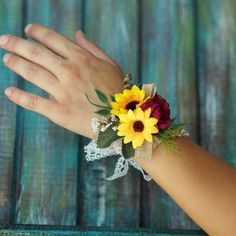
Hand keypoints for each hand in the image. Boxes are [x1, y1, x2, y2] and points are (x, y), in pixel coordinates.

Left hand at [0, 23, 124, 138]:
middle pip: (36, 53)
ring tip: (7, 59)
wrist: (121, 119)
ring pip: (31, 73)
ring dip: (15, 63)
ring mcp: (62, 92)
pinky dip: (18, 96)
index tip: (28, 30)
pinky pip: (33, 102)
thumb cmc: (118, 91)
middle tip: (4, 40)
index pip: (52, 39)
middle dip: (16, 44)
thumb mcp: (110, 65)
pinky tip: (9, 91)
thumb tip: (76, 34)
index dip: (37, 32)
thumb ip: (92, 48)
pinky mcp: (58, 112)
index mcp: (81, 59)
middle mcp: (69, 72)